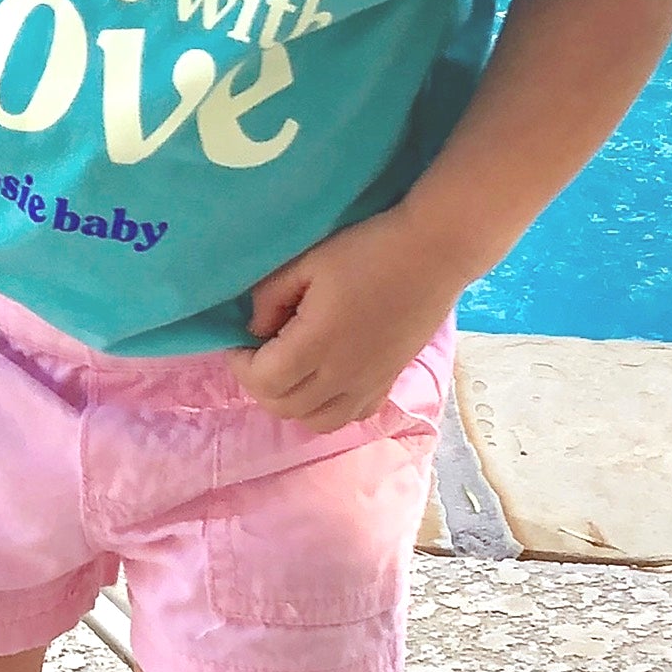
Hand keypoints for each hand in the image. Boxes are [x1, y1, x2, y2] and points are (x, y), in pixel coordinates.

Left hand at [224, 205, 465, 433]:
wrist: (433, 254)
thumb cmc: (368, 250)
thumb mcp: (306, 263)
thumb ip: (269, 298)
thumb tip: (254, 330)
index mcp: (317, 345)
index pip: (262, 381)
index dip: (240, 365)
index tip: (238, 341)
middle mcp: (342, 376)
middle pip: (283, 407)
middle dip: (259, 384)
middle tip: (257, 353)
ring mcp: (368, 384)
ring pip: (316, 422)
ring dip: (290, 402)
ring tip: (288, 369)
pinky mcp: (388, 382)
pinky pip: (350, 417)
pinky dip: (327, 409)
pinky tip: (324, 380)